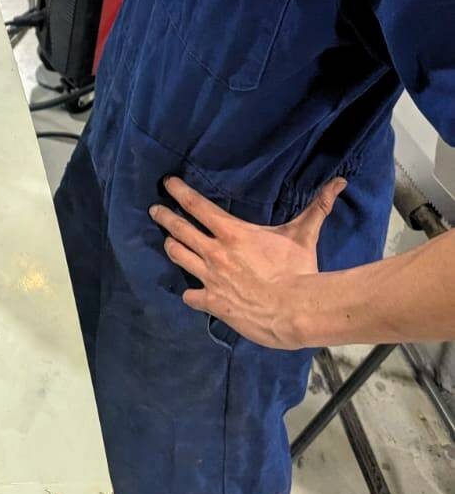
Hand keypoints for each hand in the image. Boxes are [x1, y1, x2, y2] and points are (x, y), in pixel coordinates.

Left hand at [150, 175, 346, 349]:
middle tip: (154, 210)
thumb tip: (339, 183)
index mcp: (231, 232)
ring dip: (172, 248)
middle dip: (164, 216)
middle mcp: (214, 252)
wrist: (294, 310)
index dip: (179, 192)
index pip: (196, 205)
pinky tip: (190, 294)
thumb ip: (316, 207)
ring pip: (178, 256)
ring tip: (167, 243)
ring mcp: (210, 278)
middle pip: (178, 228)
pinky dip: (190, 294)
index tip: (167, 184)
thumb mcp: (303, 234)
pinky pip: (190, 296)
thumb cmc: (297, 269)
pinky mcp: (213, 302)